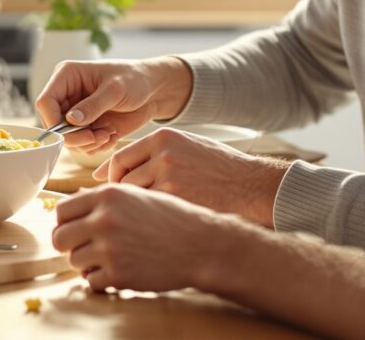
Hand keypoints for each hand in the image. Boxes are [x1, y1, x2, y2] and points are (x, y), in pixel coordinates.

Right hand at [34, 57, 192, 153]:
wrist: (154, 91)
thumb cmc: (134, 79)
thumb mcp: (115, 89)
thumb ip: (93, 105)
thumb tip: (71, 121)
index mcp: (66, 77)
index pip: (45, 102)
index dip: (53, 120)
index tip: (71, 133)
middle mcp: (67, 96)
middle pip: (54, 124)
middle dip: (74, 136)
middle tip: (95, 138)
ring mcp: (77, 114)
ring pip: (67, 139)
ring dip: (87, 143)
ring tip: (107, 135)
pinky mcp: (88, 127)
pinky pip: (83, 145)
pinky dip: (96, 146)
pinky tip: (111, 136)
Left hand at [52, 184, 241, 292]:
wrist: (201, 244)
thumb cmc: (171, 217)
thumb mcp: (137, 195)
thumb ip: (104, 198)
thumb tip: (73, 200)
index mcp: (107, 195)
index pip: (62, 210)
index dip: (66, 221)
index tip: (74, 228)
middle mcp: (105, 219)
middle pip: (59, 236)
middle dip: (69, 244)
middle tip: (84, 247)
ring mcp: (110, 248)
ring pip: (73, 260)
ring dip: (86, 263)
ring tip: (106, 259)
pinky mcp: (119, 274)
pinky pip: (90, 281)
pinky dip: (99, 279)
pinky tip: (115, 271)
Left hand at [101, 127, 289, 226]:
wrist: (252, 186)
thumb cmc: (217, 168)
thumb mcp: (185, 147)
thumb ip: (151, 153)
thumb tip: (112, 168)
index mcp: (163, 138)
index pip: (120, 158)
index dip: (113, 178)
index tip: (113, 192)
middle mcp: (163, 154)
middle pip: (123, 180)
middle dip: (121, 199)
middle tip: (124, 212)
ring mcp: (170, 178)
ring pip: (134, 199)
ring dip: (134, 212)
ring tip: (141, 220)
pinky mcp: (180, 200)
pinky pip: (151, 214)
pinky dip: (148, 222)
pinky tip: (156, 227)